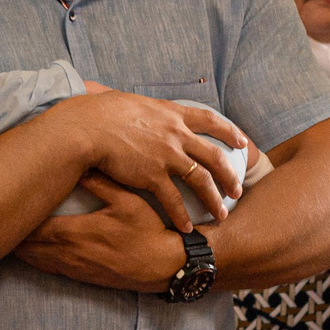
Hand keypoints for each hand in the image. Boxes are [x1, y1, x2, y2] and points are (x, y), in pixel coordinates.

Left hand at [13, 174, 188, 292]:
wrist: (165, 267)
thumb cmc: (148, 232)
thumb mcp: (128, 200)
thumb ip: (101, 182)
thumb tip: (80, 163)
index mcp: (76, 232)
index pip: (35, 225)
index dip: (17, 216)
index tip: (3, 204)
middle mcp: (69, 253)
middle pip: (28, 245)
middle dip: (11, 233)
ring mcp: (74, 268)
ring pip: (35, 260)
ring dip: (19, 249)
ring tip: (4, 235)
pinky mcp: (81, 277)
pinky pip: (48, 269)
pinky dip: (33, 261)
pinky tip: (27, 254)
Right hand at [54, 91, 247, 230]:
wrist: (88, 127)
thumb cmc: (99, 112)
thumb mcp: (129, 102)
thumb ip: (142, 110)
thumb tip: (133, 108)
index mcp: (171, 113)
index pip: (210, 120)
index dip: (229, 131)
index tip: (242, 142)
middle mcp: (176, 134)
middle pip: (214, 156)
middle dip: (229, 175)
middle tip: (237, 190)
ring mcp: (167, 156)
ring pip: (202, 181)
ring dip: (214, 199)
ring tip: (222, 214)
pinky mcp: (153, 176)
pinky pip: (174, 200)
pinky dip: (182, 215)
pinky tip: (187, 227)